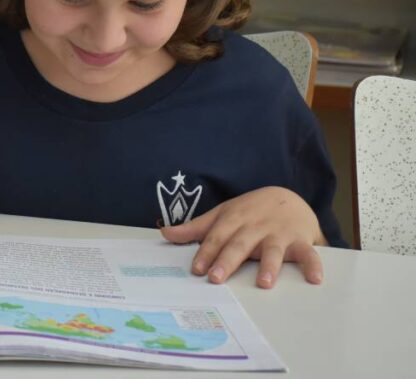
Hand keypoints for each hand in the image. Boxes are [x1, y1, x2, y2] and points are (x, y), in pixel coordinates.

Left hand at [160, 186, 326, 288]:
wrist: (287, 197)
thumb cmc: (249, 211)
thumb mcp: (222, 215)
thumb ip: (195, 228)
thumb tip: (164, 233)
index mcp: (234, 220)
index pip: (217, 237)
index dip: (206, 252)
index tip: (196, 269)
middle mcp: (255, 226)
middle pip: (240, 244)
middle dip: (228, 260)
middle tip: (217, 278)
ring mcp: (278, 233)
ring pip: (273, 249)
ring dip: (270, 265)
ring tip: (264, 282)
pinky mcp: (301, 240)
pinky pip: (309, 253)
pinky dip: (313, 265)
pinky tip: (314, 279)